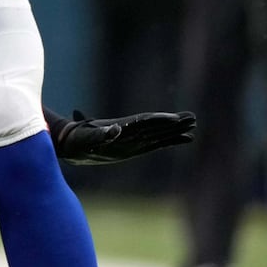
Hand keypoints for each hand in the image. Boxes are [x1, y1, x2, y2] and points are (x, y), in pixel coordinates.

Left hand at [54, 110, 196, 164]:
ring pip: (160, 133)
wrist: (73, 144)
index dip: (160, 120)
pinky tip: (185, 138)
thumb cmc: (78, 140)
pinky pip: (157, 143)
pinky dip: (171, 140)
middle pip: (156, 125)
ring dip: (176, 130)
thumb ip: (101, 135)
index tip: (175, 118)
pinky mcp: (135, 148)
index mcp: (122, 127)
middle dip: (173, 122)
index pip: (146, 122)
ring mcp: (135, 139)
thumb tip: (115, 130)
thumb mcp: (88, 138)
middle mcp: (131, 131)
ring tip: (193, 125)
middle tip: (193, 118)